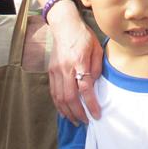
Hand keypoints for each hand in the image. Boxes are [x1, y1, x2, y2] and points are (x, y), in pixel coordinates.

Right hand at [47, 5, 101, 123]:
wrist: (64, 26)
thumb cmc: (84, 36)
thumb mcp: (97, 49)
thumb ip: (96, 68)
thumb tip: (94, 86)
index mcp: (79, 62)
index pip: (85, 88)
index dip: (90, 104)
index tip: (96, 114)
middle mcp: (65, 68)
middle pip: (70, 97)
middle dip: (78, 113)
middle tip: (86, 122)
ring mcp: (55, 71)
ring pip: (59, 97)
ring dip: (67, 112)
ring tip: (76, 121)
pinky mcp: (51, 71)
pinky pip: (53, 92)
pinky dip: (59, 105)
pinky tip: (65, 111)